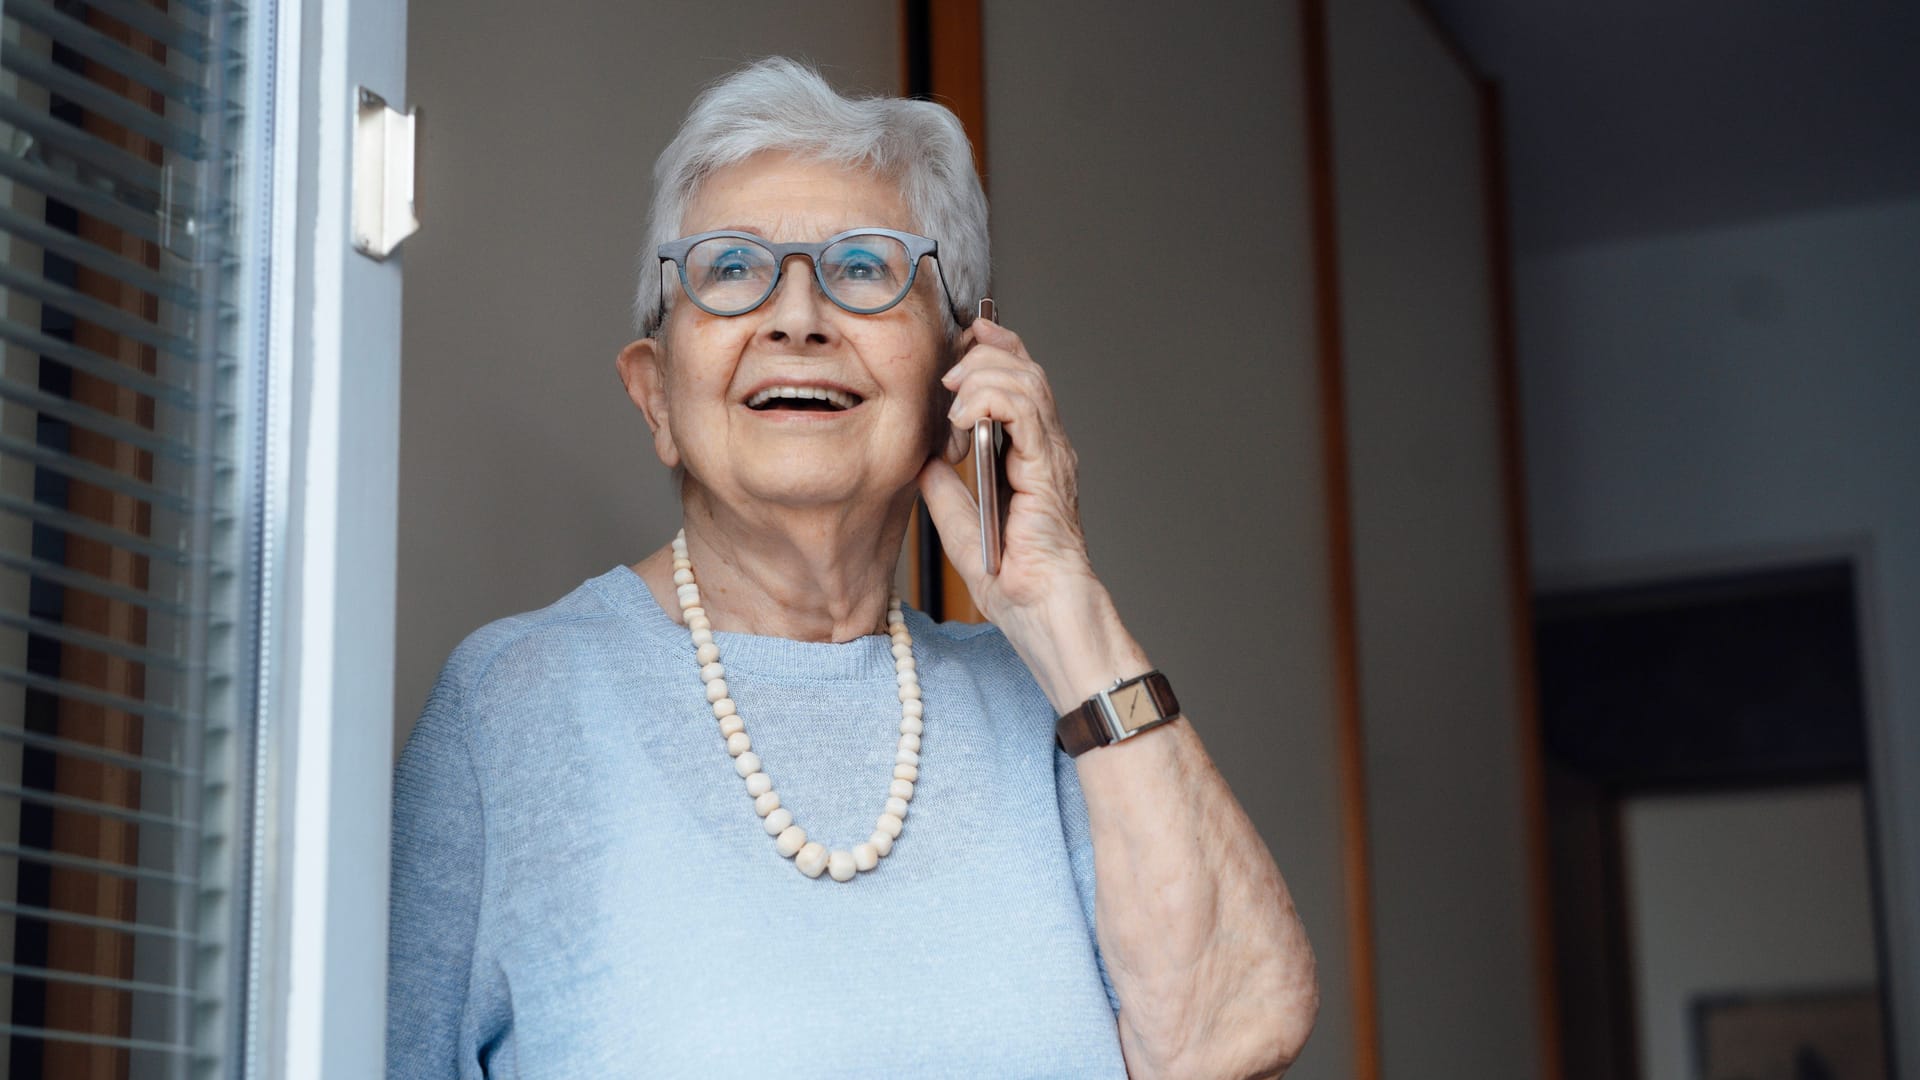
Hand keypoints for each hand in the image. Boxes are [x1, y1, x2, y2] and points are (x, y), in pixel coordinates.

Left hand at [916, 318, 1098, 624]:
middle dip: (984, 351)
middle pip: (1026, 369)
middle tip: (947, 370)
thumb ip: (946, 492)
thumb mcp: (962, 530)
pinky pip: (1025, 410)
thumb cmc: (1018, 586)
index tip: (958, 345)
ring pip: (1027, 380)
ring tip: (952, 392)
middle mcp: (1048, 450)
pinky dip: (989, 399)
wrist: (1043, 615)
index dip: (992, 352)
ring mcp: (1052, 457)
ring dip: (983, 372)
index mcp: (1032, 459)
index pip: (1020, 383)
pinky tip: (961, 417)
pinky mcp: (1047, 469)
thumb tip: (925, 459)